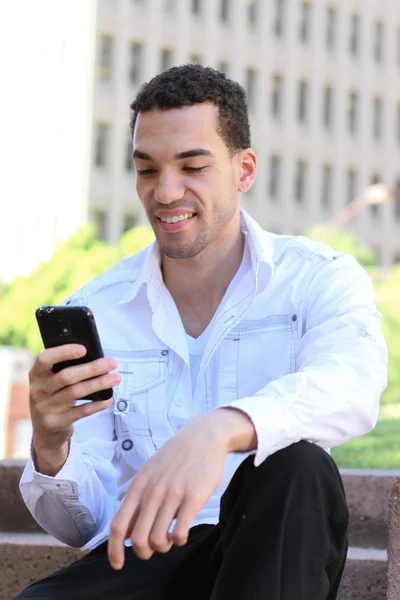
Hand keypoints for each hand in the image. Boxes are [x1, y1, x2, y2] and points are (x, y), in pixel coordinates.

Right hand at [29, 344, 120, 473]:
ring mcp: (45, 408)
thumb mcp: (51, 382)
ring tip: (116, 378)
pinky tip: (108, 399)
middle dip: (92, 368)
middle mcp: (38, 390)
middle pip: (67, 376)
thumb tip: (95, 357)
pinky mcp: (55, 422)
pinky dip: (97, 404)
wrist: (44, 431)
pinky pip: (81, 411)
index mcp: (36, 374)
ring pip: (76, 392)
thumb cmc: (54, 396)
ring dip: (99, 383)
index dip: (63, 352)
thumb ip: (64, 369)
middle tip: (113, 362)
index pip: (45, 359)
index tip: (84, 349)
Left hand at [107, 412, 233, 567]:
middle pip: (138, 539)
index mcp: (138, 486)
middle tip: (154, 548)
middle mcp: (152, 492)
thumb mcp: (148, 474)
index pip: (118, 525)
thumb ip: (137, 500)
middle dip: (143, 553)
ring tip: (170, 537)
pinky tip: (182, 532)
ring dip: (163, 546)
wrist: (202, 437)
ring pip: (158, 539)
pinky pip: (180, 532)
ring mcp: (173, 494)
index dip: (114, 551)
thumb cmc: (174, 459)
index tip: (118, 565)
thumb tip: (125, 532)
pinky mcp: (193, 497)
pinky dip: (178, 540)